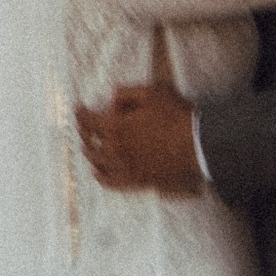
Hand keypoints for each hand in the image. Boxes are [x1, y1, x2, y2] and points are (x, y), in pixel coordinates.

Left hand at [76, 81, 203, 193]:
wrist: (197, 145)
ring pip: (97, 162)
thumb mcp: (152, 92)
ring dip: (90, 152)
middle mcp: (115, 150)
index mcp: (116, 127)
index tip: (78, 109)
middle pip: (89, 142)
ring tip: (88, 148)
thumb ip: (126, 94)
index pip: (88, 121)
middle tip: (83, 127)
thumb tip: (111, 100)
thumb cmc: (176, 116)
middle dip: (84, 132)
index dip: (80, 113)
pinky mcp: (136, 180)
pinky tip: (98, 172)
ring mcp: (125, 168)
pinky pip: (110, 182)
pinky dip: (101, 176)